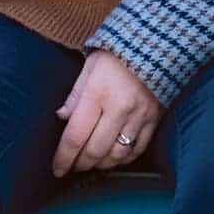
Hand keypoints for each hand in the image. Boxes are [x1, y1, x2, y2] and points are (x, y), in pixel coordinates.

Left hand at [52, 49, 161, 176]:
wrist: (156, 44)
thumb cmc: (116, 54)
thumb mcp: (89, 66)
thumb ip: (75, 94)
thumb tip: (62, 117)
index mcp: (97, 94)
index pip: (75, 135)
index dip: (64, 157)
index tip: (57, 168)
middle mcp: (118, 109)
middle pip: (95, 150)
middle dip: (80, 164)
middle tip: (72, 166)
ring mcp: (138, 117)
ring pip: (117, 155)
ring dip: (101, 164)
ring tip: (91, 163)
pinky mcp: (153, 120)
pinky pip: (138, 149)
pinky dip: (123, 159)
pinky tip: (114, 158)